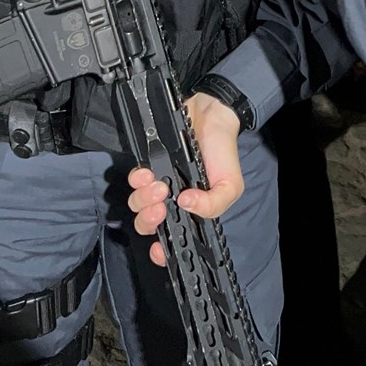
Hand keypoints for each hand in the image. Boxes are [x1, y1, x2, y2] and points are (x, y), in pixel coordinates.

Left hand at [127, 94, 242, 266]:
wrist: (213, 114)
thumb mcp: (230, 186)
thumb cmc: (223, 153)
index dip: (161, 251)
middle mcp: (172, 201)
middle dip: (149, 220)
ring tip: (158, 186)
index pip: (172, 239)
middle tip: (160, 207)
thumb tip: (186, 205)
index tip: (158, 250)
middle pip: (148, 224)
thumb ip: (213, 205)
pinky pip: (135, 179)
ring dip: (143, 199)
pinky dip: (137, 180)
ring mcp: (159, 182)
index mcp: (191, 212)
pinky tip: (147, 174)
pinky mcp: (150, 164)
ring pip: (138, 204)